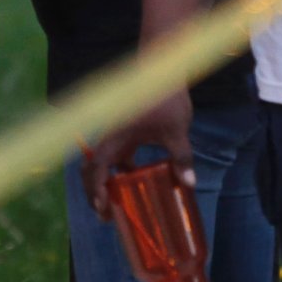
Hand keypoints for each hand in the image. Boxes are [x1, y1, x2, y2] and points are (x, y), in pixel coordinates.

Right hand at [81, 88, 195, 218]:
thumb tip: (189, 184)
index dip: (96, 189)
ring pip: (102, 161)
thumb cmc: (166, 98)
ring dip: (104, 181)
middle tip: (104, 214)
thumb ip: (181, 157)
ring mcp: (116, 132)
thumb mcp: (176, 130)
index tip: (102, 208)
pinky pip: (114, 153)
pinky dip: (118, 168)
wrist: (162, 68)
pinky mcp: (124, 128)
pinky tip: (132, 176)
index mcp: (116, 137)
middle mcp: (110, 136)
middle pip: (92, 167)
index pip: (97, 167)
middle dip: (94, 191)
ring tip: (114, 202)